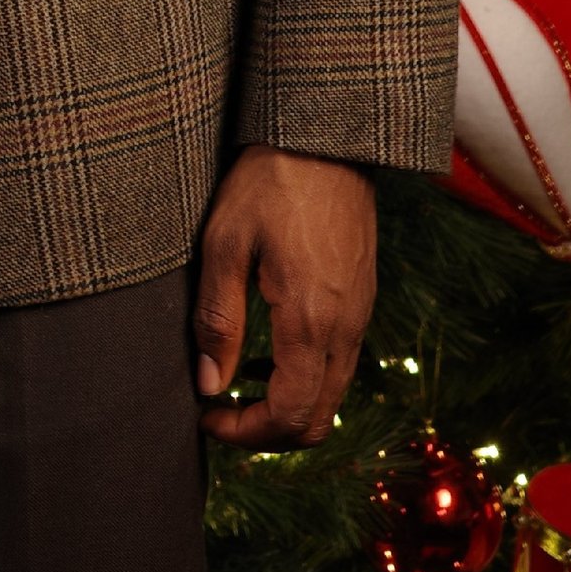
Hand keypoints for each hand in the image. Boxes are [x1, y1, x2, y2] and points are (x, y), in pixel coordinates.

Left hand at [193, 145, 376, 447]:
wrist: (328, 137)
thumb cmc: (271, 181)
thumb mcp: (226, 244)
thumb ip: (218, 321)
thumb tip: (209, 385)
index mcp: (311, 321)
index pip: (289, 417)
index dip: (244, 434)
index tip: (206, 418)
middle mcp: (346, 329)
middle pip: (317, 422)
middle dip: (267, 433)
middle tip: (221, 412)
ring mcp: (361, 317)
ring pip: (331, 397)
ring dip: (286, 407)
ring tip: (237, 383)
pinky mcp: (363, 302)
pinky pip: (339, 366)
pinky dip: (305, 380)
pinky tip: (268, 352)